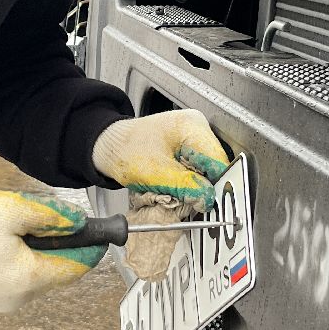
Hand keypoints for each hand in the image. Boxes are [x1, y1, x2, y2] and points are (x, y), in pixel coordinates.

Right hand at [0, 190, 104, 313]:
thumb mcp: (11, 209)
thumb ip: (52, 216)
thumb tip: (80, 224)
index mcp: (28, 281)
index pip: (77, 266)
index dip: (90, 243)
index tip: (101, 226)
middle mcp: (18, 298)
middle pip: (58, 269)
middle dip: (58, 241)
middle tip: (42, 213)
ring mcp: (2, 300)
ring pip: (38, 271)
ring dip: (38, 246)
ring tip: (13, 222)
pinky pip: (19, 274)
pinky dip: (21, 255)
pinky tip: (2, 235)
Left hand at [91, 110, 228, 211]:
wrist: (110, 146)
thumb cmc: (126, 150)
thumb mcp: (156, 173)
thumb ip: (185, 186)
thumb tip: (208, 198)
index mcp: (192, 126)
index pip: (218, 160)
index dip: (216, 185)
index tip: (209, 202)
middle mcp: (197, 128)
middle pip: (214, 166)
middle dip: (204, 186)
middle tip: (188, 200)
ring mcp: (193, 138)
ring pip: (206, 170)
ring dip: (194, 185)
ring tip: (174, 189)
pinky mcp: (187, 149)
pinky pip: (197, 170)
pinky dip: (187, 182)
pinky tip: (173, 184)